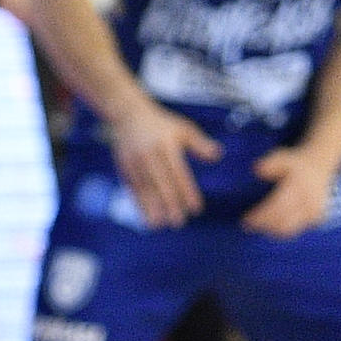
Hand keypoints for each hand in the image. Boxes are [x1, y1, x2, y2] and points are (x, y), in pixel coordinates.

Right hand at [106, 101, 220, 228]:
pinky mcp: (123, 166)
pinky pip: (132, 187)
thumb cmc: (162, 124)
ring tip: (159, 225)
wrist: (127, 114)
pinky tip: (146, 216)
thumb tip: (217, 156)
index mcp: (166, 146)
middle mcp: (148, 155)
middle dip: (169, 204)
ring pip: (144, 188)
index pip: (179, 173)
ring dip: (151, 207)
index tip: (195, 208)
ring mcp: (133, 161)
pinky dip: (139, 203)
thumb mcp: (183, 129)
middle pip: (161, 183)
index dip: (187, 191)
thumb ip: (200, 144)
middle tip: (178, 223)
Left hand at [242, 145, 338, 236]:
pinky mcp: (317, 219)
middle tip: (249, 225)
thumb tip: (258, 171)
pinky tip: (274, 223)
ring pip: (289, 229)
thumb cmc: (295, 164)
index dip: (260, 217)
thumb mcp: (282, 157)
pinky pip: (296, 229)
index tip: (246, 220)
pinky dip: (283, 228)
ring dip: (272, 229)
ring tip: (260, 225)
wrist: (319, 167)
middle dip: (263, 226)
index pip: (277, 207)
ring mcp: (315, 212)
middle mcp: (310, 201)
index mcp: (300, 187)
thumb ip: (270, 163)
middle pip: (282, 222)